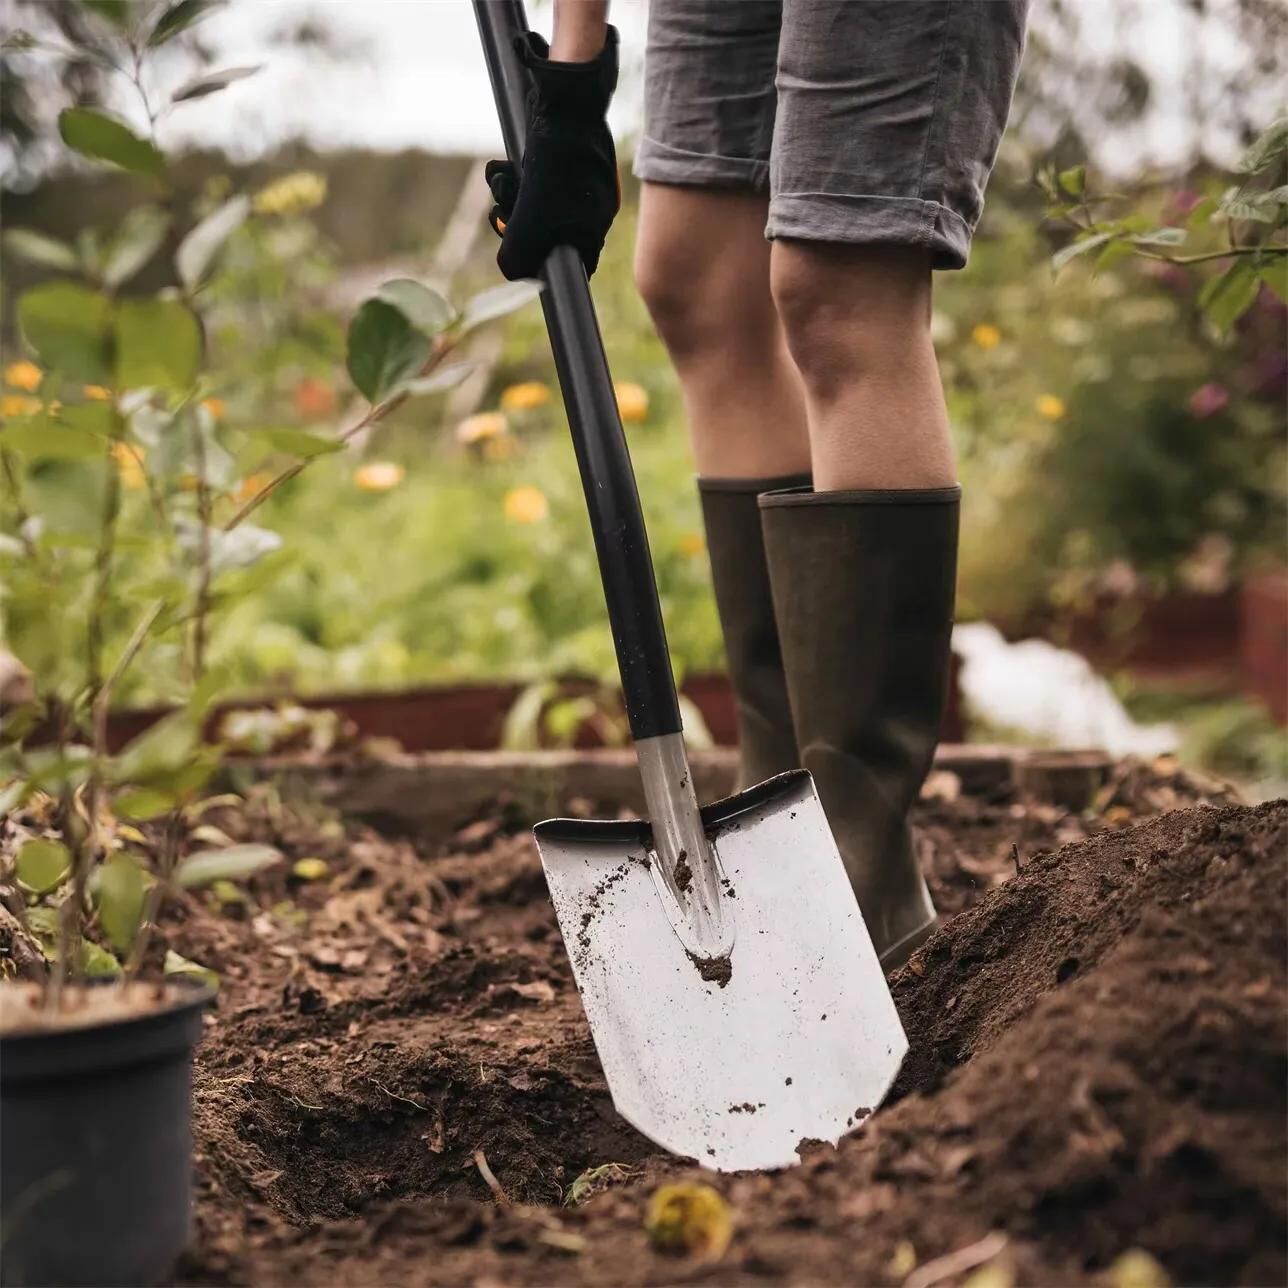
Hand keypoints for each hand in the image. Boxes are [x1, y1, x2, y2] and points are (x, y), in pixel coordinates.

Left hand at [486, 28, 619, 280]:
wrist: (566, 100)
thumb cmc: (557, 162)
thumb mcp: (533, 218)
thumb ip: (519, 253)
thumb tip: (510, 272)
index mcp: (594, 228)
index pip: (568, 264)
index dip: (540, 262)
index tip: (519, 250)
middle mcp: (588, 210)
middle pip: (544, 236)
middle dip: (515, 223)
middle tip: (503, 209)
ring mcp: (575, 185)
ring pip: (531, 207)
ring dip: (509, 196)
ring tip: (504, 178)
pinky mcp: (558, 162)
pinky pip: (530, 181)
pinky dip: (513, 176)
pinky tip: (505, 166)